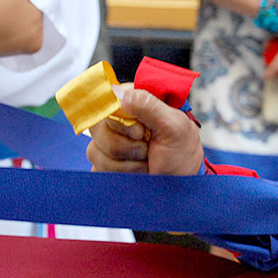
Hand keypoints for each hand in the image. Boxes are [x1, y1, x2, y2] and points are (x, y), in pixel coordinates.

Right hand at [86, 88, 203, 175]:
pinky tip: (137, 172)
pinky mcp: (103, 163)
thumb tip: (115, 92)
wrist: (180, 185)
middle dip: (127, 146)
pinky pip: (97, 168)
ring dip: (126, 163)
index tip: (141, 133)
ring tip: (146, 161)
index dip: (120, 121)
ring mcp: (107, 143)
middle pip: (97, 128)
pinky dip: (121, 174)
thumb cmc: (182, 153)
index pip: (106, 101)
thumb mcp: (174, 125)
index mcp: (133, 103)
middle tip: (149, 147)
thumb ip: (147, 104)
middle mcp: (117, 120)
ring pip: (95, 151)